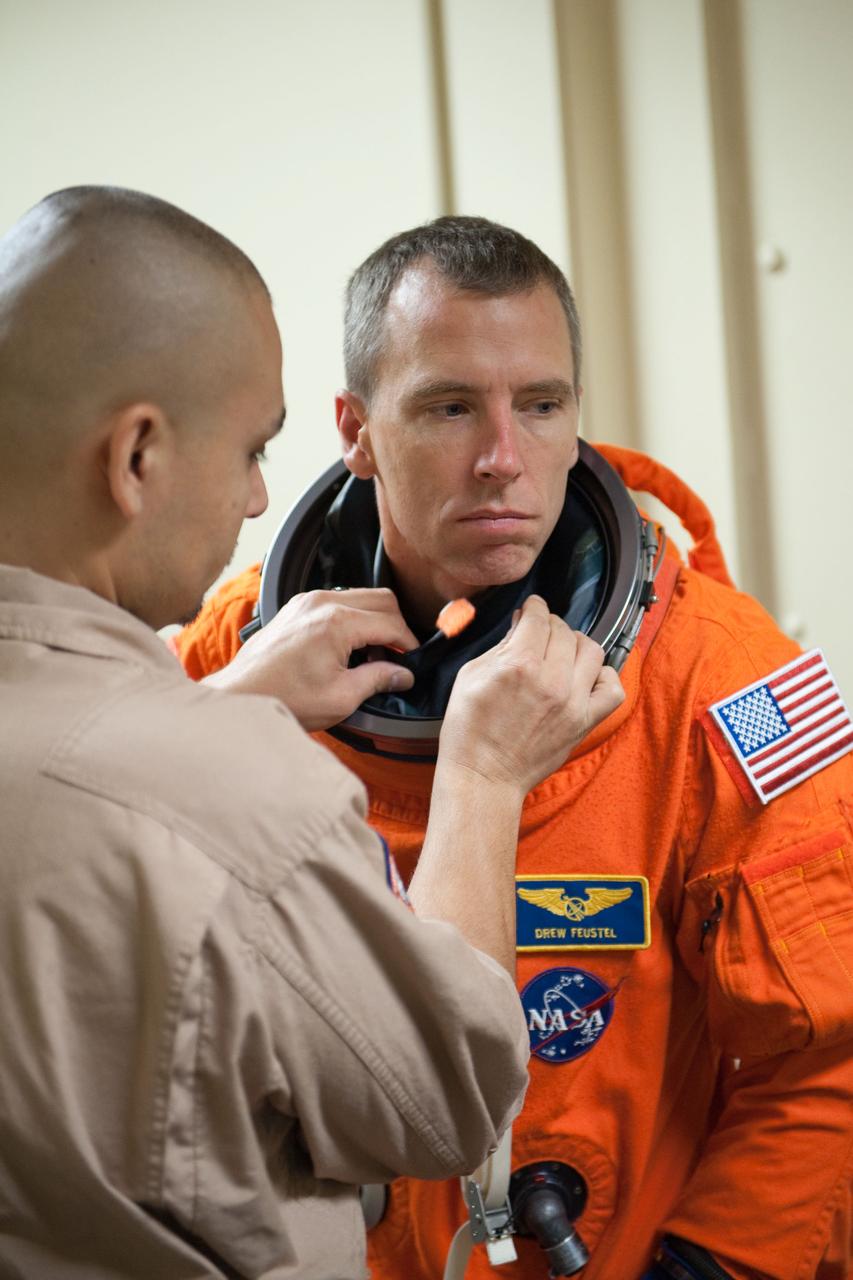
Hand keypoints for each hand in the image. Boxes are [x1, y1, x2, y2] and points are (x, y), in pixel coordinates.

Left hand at [203, 588, 417, 729]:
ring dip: (376, 620)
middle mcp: (321, 603)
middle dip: (397, 626)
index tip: (414, 660)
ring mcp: (307, 601)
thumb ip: (378, 680)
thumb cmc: (282, 697)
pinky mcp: (296, 606)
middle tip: (400, 655)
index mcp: (336, 622)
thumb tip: (403, 675)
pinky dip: (354, 617)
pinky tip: (351, 647)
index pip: (391, 623)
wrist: (240, 695)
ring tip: (374, 654)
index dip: (409, 643)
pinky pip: (338, 600)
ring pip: (361, 596)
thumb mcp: (340, 697)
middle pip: (381, 599)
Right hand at [438, 595, 623, 796]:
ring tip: (562, 652)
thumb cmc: (469, 732)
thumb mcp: (470, 677)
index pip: (539, 617)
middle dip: (550, 625)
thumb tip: (521, 626)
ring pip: (592, 650)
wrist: (484, 778)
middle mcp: (552, 680)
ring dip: (575, 644)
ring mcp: (573, 702)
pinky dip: (603, 675)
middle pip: (564, 631)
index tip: (532, 608)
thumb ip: (500, 646)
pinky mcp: (585, 722)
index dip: (534, 607)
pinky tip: (584, 677)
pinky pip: (613, 687)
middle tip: (539, 633)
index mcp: (520, 664)